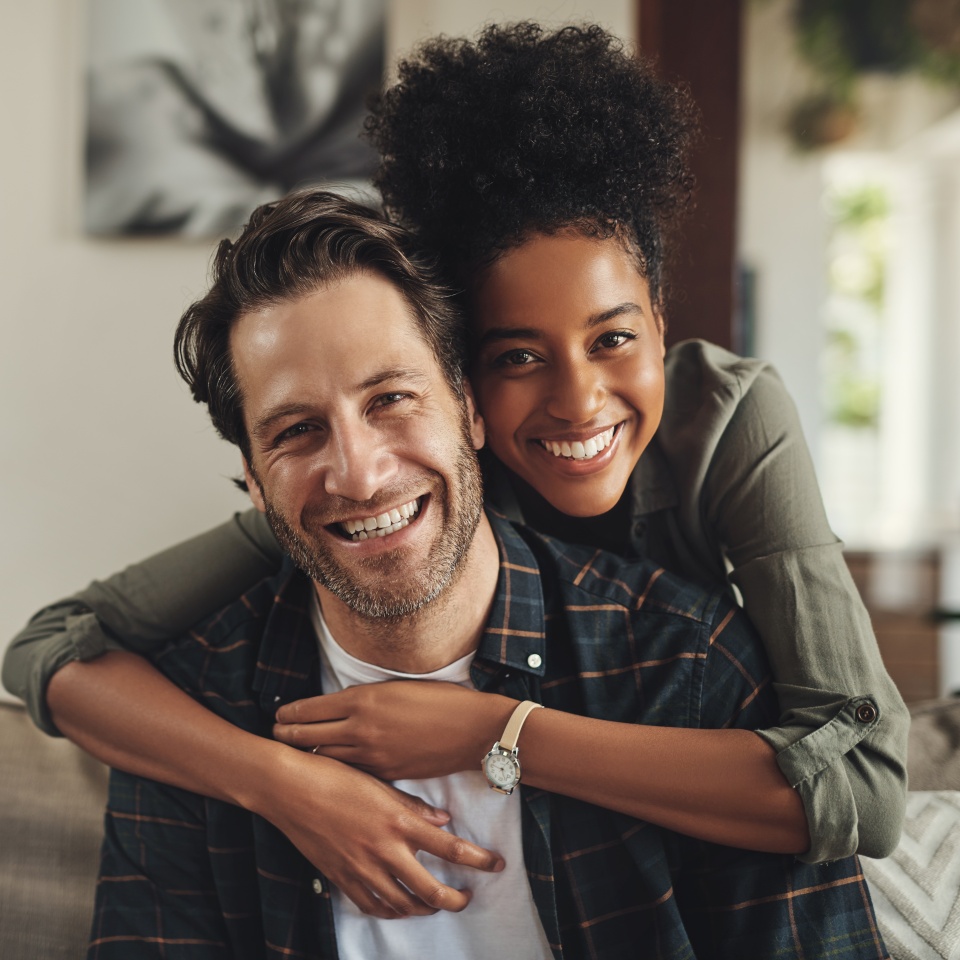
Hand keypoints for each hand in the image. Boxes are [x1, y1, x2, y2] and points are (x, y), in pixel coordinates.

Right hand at [255, 746, 505, 917]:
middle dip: (456, 899)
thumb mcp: (380, 783)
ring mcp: (362, 868)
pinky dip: (391, 910)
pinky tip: (399, 905)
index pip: (452, 849)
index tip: (498, 865)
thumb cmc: (336, 776)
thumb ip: (413, 806)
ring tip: (435, 902)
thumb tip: (443, 820)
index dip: (480, 860)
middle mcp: (385, 849)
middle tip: (467, 898)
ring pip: (404, 905)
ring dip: (425, 908)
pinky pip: (373, 906)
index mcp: (399, 820)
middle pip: (432, 890)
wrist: (290, 788)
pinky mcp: (342, 878)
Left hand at [273, 681, 516, 779]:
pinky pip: (352, 772)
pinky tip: (329, 768)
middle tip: (276, 735)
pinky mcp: (386, 775)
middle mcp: (361, 730)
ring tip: (295, 752)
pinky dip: (337, 768)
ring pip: (326, 757)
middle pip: (309, 737)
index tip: (278, 714)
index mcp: (362, 701)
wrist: (472, 730)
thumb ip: (366, 698)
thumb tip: (342, 705)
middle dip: (287, 736)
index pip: (311, 709)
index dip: (289, 713)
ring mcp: (372, 756)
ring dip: (308, 753)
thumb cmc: (440, 700)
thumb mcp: (397, 688)